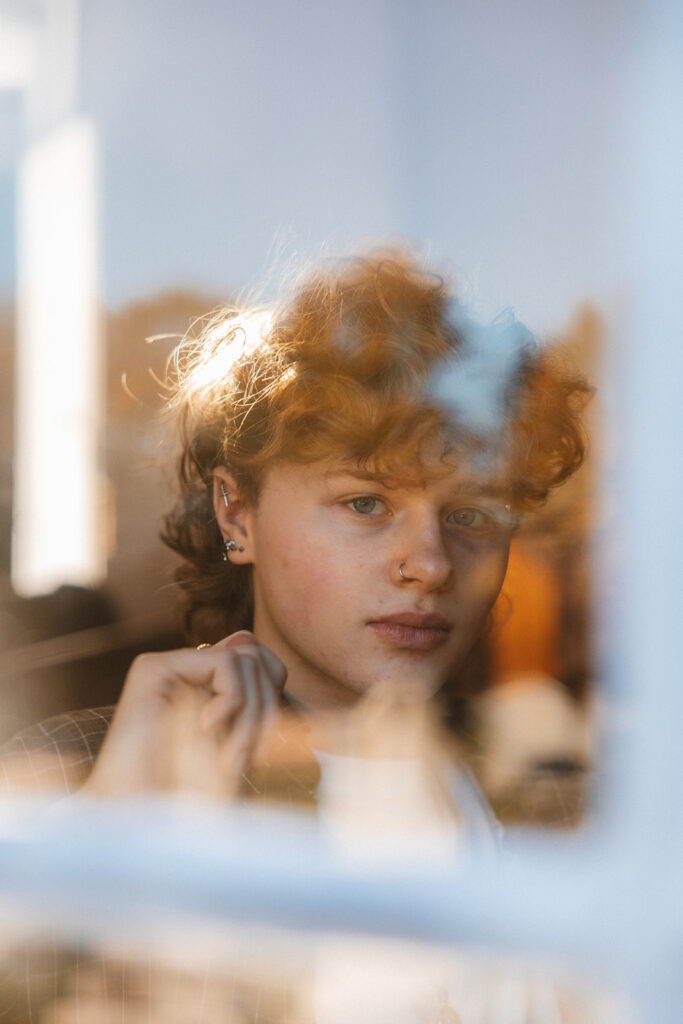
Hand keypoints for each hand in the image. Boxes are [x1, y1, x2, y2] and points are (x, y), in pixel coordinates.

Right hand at [82, 631, 286, 798]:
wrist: (141, 822)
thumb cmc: (191, 798)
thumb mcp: (239, 746)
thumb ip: (252, 698)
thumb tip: (247, 637)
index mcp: (205, 688)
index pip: (262, 663)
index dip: (273, 696)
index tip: (262, 749)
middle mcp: (186, 673)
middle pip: (259, 658)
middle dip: (266, 710)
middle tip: (248, 760)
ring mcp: (169, 668)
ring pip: (247, 657)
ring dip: (252, 713)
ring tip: (231, 757)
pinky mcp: (153, 667)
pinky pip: (226, 661)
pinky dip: (233, 697)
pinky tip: (209, 726)